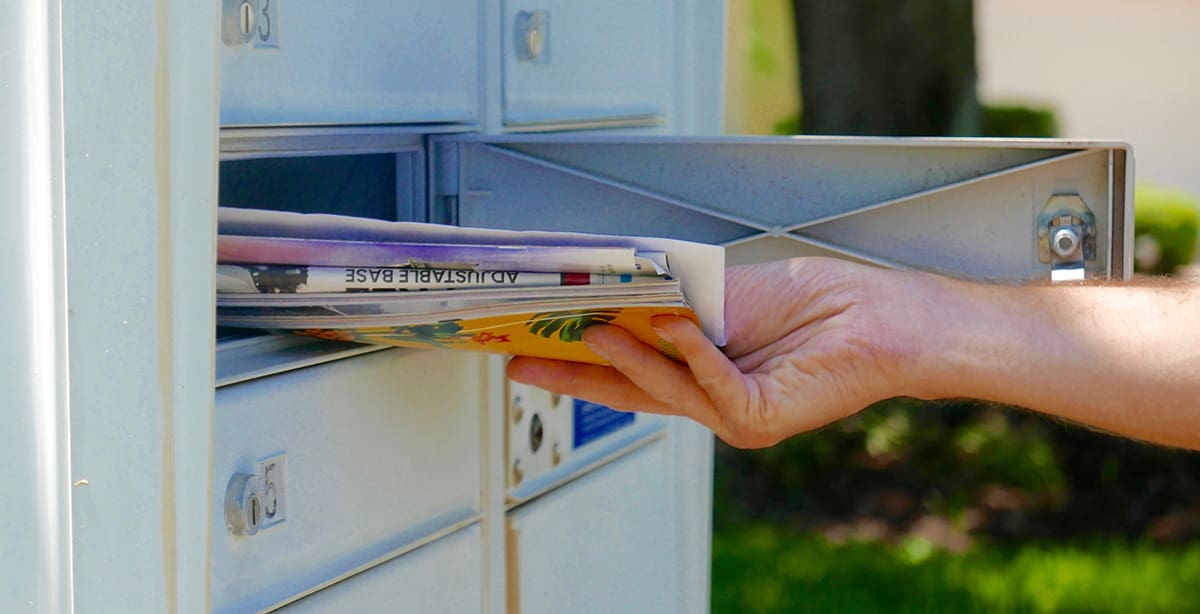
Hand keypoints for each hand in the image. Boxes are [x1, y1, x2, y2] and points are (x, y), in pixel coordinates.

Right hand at [507, 258, 935, 447]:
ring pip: (666, 389)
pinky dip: (693, 353)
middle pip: (627, 390)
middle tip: (522, 359)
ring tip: (592, 328)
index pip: (623, 369)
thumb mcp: (721, 294)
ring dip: (627, 356)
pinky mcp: (760, 417)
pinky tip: (676, 326)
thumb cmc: (812, 301)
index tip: (529, 347)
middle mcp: (710, 399)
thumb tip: (611, 287)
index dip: (574, 361)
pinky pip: (714, 386)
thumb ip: (668, 301)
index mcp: (697, 369)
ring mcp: (732, 414)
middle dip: (572, 375)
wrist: (878, 316)